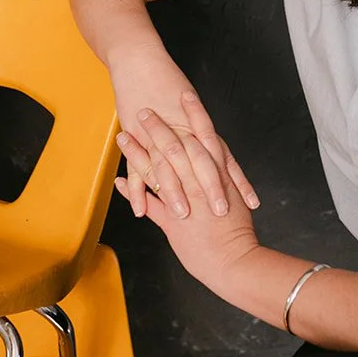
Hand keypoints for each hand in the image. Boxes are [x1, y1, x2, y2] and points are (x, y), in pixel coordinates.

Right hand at [108, 46, 258, 217]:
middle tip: (219, 212)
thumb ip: (205, 135)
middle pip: (199, 162)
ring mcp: (156, 134)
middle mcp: (181, 130)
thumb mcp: (192, 109)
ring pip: (168, 166)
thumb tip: (221, 159)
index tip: (250, 202)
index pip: (223, 157)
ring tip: (183, 215)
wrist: (139, 61)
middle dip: (210, 189)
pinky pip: (136, 167)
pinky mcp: (134, 135)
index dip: (237, 180)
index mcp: (199, 125)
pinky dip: (137, 191)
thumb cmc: (166, 82)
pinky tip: (141, 211)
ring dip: (175, 192)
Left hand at [115, 110, 260, 290]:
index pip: (204, 136)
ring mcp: (184, 201)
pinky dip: (134, 191)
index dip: (193, 114)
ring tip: (123, 136)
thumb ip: (220, 182)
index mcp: (217, 176)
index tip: (184, 93)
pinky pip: (148, 202)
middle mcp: (199, 184)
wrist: (236, 263)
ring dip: (138, 153)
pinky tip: (119, 181)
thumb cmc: (238, 233)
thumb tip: (215, 170)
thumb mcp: (233, 201)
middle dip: (158, 127)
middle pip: (175, 147)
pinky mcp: (172, 221)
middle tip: (143, 109)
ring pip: (156, 170)